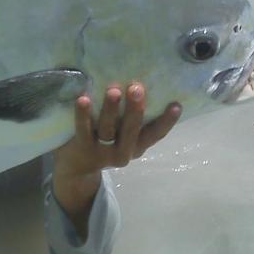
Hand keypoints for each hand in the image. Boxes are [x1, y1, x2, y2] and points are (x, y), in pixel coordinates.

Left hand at [52, 82, 181, 238]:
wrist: (77, 169)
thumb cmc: (105, 142)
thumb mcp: (123, 136)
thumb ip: (131, 119)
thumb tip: (143, 85)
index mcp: (137, 147)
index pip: (155, 134)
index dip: (167, 121)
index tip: (176, 104)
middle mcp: (123, 152)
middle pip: (131, 130)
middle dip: (135, 109)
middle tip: (137, 87)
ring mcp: (102, 152)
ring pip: (108, 129)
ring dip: (111, 109)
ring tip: (113, 90)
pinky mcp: (82, 148)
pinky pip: (83, 129)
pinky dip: (83, 114)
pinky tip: (84, 98)